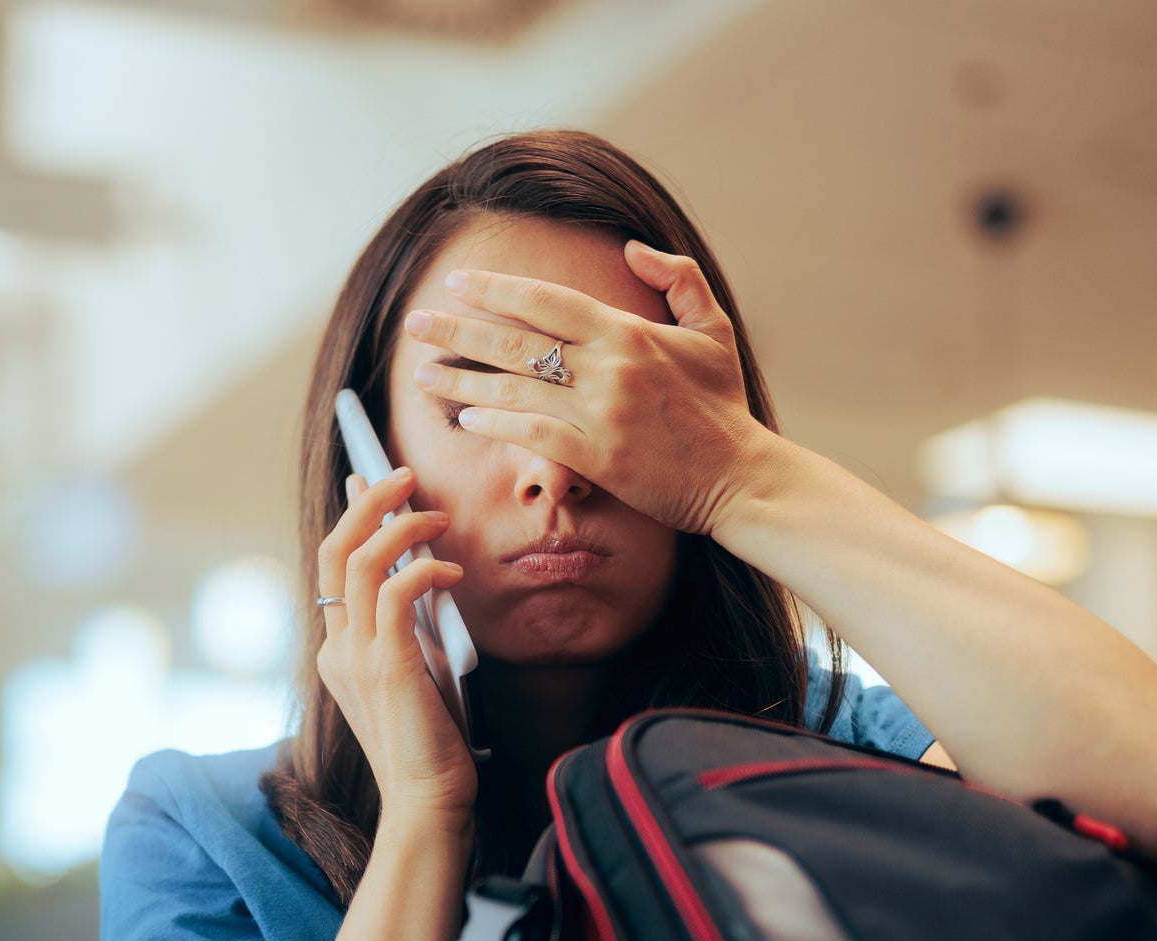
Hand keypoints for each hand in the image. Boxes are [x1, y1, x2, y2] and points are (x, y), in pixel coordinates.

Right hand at [315, 467, 478, 821]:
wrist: (426, 804)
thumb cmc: (431, 746)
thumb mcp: (416, 675)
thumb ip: (409, 631)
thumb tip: (426, 578)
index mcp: (337, 652)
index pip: (331, 568)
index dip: (350, 519)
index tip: (369, 482)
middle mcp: (337, 649)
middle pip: (334, 551)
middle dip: (368, 503)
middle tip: (404, 475)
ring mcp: (356, 657)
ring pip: (360, 561)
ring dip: (399, 525)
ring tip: (435, 515)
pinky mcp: (387, 666)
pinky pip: (396, 592)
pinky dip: (425, 570)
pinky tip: (453, 573)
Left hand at [404, 242, 781, 537]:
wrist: (741, 476)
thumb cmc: (723, 407)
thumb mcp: (712, 329)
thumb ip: (677, 279)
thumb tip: (632, 248)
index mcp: (628, 331)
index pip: (546, 301)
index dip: (496, 290)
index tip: (456, 283)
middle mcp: (608, 367)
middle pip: (515, 341)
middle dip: (457, 330)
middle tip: (415, 323)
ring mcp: (599, 413)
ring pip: (514, 389)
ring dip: (461, 381)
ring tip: (422, 375)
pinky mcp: (597, 457)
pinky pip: (532, 435)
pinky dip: (497, 424)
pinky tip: (467, 419)